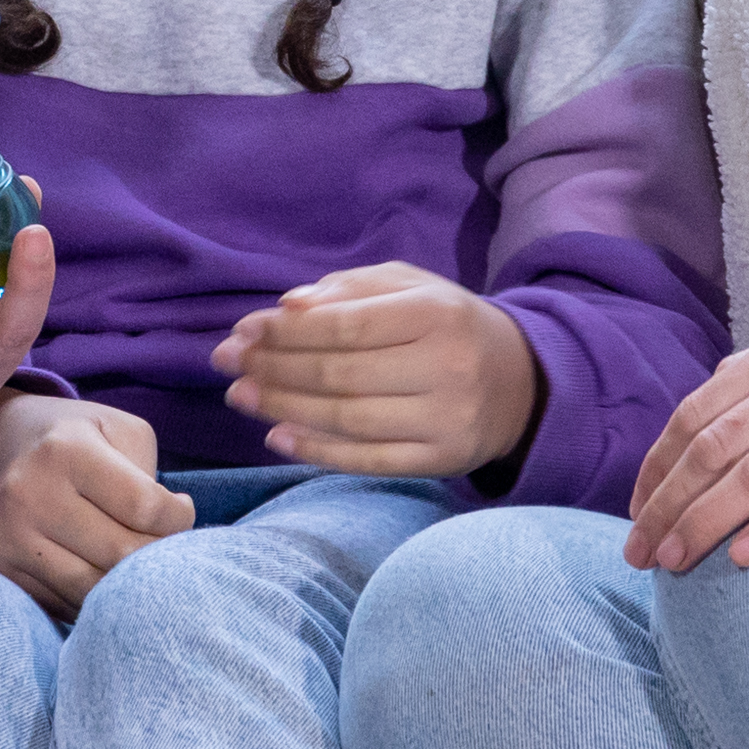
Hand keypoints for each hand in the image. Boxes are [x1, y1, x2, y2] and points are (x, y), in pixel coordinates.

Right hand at [0, 397, 191, 619]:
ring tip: (137, 563)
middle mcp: (29, 493)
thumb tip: (167, 535)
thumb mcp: (118, 430)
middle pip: (120, 554)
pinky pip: (64, 605)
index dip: (179, 519)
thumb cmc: (73, 438)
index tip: (181, 512)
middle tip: (166, 545)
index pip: (144, 506)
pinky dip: (94, 599)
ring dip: (127, 586)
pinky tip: (102, 573)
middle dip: (158, 556)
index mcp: (66, 450)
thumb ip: (149, 474)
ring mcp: (8, 536)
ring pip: (93, 591)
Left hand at [210, 262, 542, 478]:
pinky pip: (368, 459)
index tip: (242, 331)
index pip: (345, 326)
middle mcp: (445, 368)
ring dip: (282, 408)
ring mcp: (444, 420)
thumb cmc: (447, 325)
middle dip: (273, 367)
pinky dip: (317, 451)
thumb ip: (349, 289)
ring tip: (240, 396)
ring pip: (347, 418)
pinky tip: (278, 436)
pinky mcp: (441, 461)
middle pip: (340, 374)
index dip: (286, 331)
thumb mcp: (410, 287)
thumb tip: (287, 306)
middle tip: (226, 363)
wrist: (521, 383)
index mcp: (436, 314)